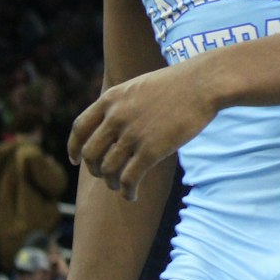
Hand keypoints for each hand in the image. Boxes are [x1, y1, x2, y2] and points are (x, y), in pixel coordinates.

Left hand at [69, 63, 215, 200]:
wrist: (205, 83)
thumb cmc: (179, 83)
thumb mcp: (140, 85)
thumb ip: (122, 104)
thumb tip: (113, 124)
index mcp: (111, 99)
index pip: (79, 128)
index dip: (74, 147)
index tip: (76, 159)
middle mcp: (116, 117)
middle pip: (90, 153)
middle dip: (94, 168)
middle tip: (104, 175)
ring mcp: (133, 135)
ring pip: (108, 169)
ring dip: (111, 182)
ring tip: (121, 187)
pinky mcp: (151, 150)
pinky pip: (129, 178)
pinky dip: (127, 191)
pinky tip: (132, 195)